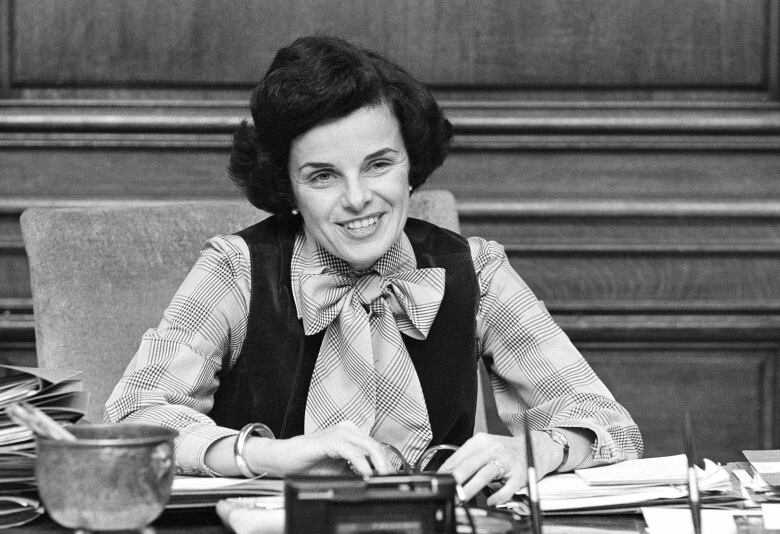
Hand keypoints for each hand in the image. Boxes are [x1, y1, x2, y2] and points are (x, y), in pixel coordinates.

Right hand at [247, 421, 392, 476]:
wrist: (283, 459)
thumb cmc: (308, 463)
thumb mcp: (338, 472)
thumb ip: (356, 473)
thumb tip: (375, 483)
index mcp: (351, 437)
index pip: (376, 448)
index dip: (386, 464)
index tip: (392, 479)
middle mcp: (348, 432)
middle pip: (376, 446)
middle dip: (386, 465)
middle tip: (391, 481)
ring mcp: (339, 434)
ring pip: (367, 446)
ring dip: (378, 464)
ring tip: (382, 479)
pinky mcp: (329, 440)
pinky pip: (351, 451)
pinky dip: (361, 464)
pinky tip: (366, 474)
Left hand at [438, 431, 562, 505]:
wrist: (533, 446)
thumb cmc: (505, 449)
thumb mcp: (485, 445)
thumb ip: (468, 456)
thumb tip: (447, 472)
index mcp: (482, 441)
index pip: (459, 456)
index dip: (447, 469)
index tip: (439, 480)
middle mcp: (494, 449)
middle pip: (470, 464)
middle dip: (456, 479)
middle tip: (448, 489)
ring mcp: (507, 461)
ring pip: (485, 475)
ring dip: (471, 488)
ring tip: (462, 497)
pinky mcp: (519, 474)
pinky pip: (507, 488)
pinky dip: (498, 496)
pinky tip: (491, 501)